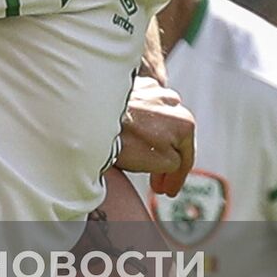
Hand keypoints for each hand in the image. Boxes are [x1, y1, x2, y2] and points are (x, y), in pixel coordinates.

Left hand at [116, 76, 194, 195]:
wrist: (90, 117)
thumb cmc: (125, 138)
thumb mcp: (162, 163)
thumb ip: (176, 163)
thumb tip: (171, 160)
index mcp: (184, 121)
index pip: (186, 158)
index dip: (176, 179)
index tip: (168, 190)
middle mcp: (171, 101)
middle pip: (172, 137)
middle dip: (164, 160)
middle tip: (155, 181)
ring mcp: (150, 91)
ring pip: (156, 120)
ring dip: (151, 139)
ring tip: (137, 157)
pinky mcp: (130, 86)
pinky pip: (138, 108)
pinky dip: (136, 123)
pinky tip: (125, 135)